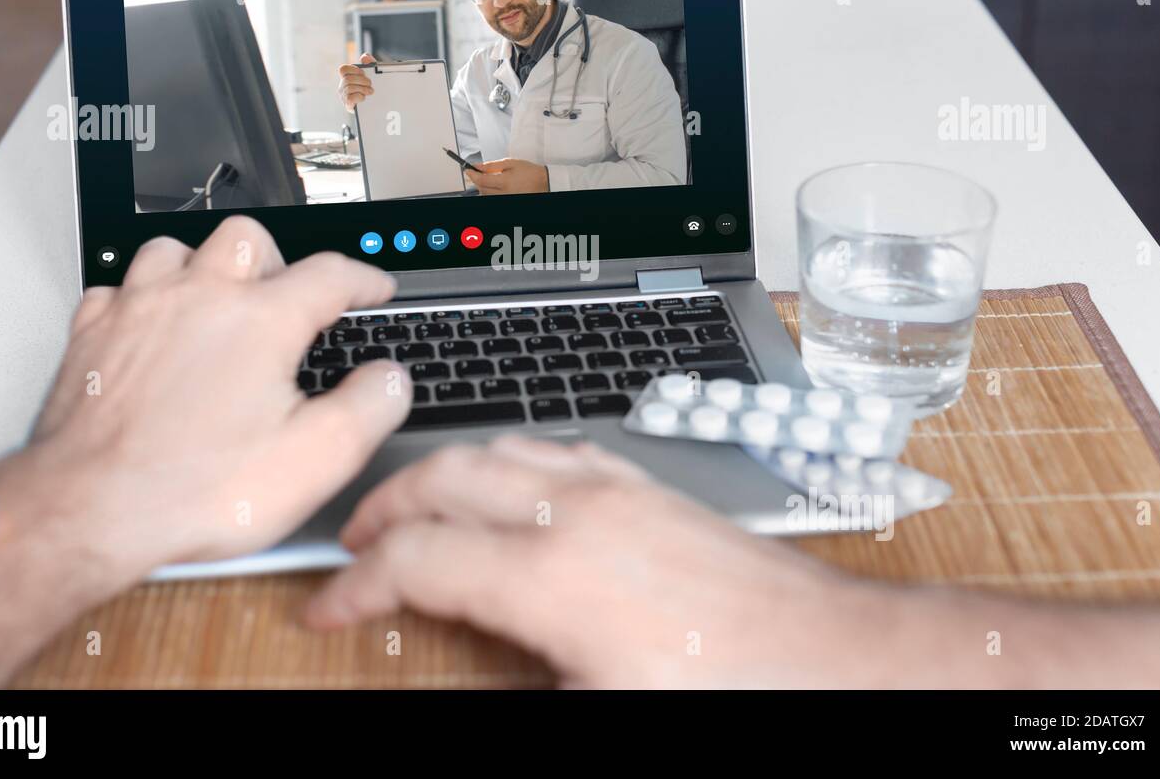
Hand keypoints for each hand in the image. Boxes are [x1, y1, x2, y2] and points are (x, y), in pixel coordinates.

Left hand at [24, 215, 410, 578]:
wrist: (89, 514)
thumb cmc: (192, 491)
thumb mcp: (316, 461)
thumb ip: (370, 407)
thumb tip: (390, 379)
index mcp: (260, 321)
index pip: (330, 274)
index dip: (363, 279)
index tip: (373, 288)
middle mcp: (197, 299)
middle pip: (248, 237)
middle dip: (278, 259)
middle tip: (288, 296)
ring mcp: (138, 312)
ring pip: (174, 249)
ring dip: (204, 268)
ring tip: (218, 301)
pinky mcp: (91, 337)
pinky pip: (117, 289)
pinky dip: (142, 299)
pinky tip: (151, 328)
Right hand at [304, 435, 884, 687]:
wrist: (831, 657)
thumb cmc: (729, 689)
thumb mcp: (594, 710)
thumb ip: (507, 685)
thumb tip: (455, 680)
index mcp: (550, 578)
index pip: (415, 561)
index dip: (354, 585)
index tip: (328, 608)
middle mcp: (575, 515)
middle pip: (442, 479)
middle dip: (382, 508)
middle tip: (355, 546)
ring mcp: (615, 490)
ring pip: (495, 449)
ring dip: (440, 474)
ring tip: (413, 507)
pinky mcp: (648, 486)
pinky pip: (553, 449)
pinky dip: (505, 460)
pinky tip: (506, 483)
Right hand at [337, 52, 375, 110]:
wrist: (379, 103)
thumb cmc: (372, 87)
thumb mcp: (373, 74)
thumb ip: (370, 63)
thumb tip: (364, 57)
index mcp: (347, 77)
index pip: (343, 69)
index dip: (352, 69)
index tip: (363, 72)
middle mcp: (343, 86)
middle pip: (348, 79)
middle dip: (361, 80)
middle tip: (370, 84)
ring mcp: (344, 96)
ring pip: (349, 88)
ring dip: (362, 89)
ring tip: (370, 91)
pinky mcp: (348, 105)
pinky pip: (349, 98)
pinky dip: (359, 97)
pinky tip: (364, 98)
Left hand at [464, 158, 548, 193]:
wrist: (543, 181)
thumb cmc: (528, 171)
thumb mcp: (510, 163)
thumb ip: (492, 165)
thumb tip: (477, 165)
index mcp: (505, 182)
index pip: (481, 180)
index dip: (472, 174)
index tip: (468, 170)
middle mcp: (504, 193)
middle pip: (482, 189)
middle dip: (477, 181)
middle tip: (478, 173)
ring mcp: (506, 199)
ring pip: (486, 196)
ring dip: (483, 187)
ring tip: (489, 179)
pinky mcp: (508, 201)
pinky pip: (493, 198)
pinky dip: (489, 192)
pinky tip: (494, 186)